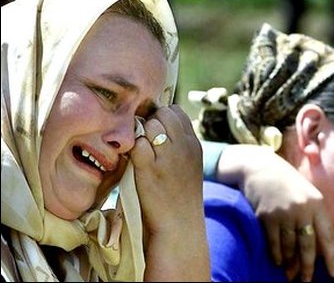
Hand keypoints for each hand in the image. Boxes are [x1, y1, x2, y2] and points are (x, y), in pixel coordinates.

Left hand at [131, 105, 208, 280]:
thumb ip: (179, 146)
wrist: (180, 227)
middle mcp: (184, 146)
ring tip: (139, 152)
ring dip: (140, 133)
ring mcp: (168, 156)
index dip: (162, 117)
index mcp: (194, 145)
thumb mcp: (190, 166)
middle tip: (144, 141)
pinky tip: (133, 161)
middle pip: (163, 113)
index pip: (177, 112)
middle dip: (150, 121)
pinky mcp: (149, 168)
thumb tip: (158, 127)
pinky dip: (133, 148)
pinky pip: (138, 142)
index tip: (154, 131)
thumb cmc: (180, 198)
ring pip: (150, 123)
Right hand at [217, 145, 333, 280]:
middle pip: (308, 246)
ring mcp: (283, 213)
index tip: (333, 273)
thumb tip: (318, 243)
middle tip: (307, 280)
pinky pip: (273, 242)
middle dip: (308, 267)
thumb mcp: (306, 191)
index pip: (327, 235)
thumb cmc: (286, 180)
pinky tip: (278, 260)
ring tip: (290, 271)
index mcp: (316, 202)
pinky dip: (276, 254)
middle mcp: (302, 209)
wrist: (259, 167)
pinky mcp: (265, 216)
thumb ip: (314, 212)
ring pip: (289, 246)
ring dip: (289, 262)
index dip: (332, 256)